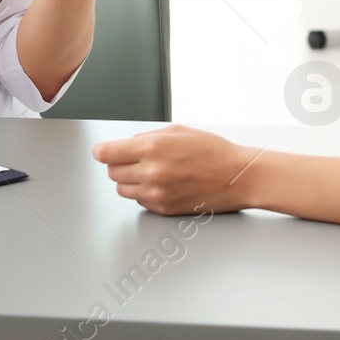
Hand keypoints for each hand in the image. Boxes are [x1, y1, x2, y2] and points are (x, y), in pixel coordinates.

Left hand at [92, 125, 256, 214]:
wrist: (237, 177)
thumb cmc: (213, 151)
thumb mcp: (178, 131)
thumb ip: (147, 137)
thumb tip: (127, 144)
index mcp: (152, 148)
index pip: (106, 153)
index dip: (102, 151)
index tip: (102, 151)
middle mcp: (151, 173)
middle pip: (112, 173)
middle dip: (119, 164)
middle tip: (134, 159)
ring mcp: (157, 193)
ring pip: (123, 190)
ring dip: (129, 180)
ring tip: (149, 172)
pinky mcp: (164, 209)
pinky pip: (140, 201)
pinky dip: (144, 193)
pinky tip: (162, 184)